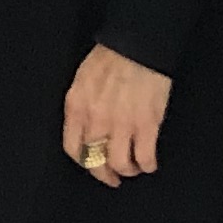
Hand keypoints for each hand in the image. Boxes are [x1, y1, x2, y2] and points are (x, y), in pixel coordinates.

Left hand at [61, 45, 171, 184]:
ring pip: (120, 164)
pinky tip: (149, 163)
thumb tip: (85, 129)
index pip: (72, 148)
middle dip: (105, 174)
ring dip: (128, 170)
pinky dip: (148, 165)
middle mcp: (95, 120)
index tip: (92, 166)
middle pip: (95, 161)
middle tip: (114, 177)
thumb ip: (81, 107)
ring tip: (133, 167)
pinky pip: (145, 157)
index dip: (84, 162)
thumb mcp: (82, 81)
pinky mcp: (146, 124)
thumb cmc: (110, 58)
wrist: (137, 45)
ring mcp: (121, 124)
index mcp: (77, 107)